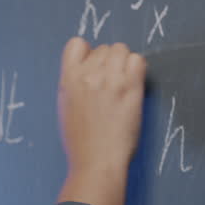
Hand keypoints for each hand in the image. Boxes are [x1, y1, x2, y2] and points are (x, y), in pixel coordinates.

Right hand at [56, 37, 146, 204]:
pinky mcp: (130, 87)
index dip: (88, 54)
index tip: (93, 69)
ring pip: (122, 50)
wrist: (96, 161)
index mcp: (68, 78)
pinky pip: (138, 60)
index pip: (77, 44)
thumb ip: (75, 83)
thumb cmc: (81, 142)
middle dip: (109, 62)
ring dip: (124, 64)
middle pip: (104, 48)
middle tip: (111, 86)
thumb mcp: (67, 106)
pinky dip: (138, 69)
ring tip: (123, 86)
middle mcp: (88, 74)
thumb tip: (90, 71)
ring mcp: (110, 79)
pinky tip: (133, 87)